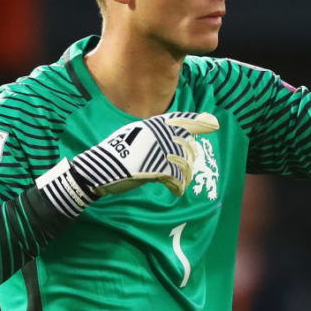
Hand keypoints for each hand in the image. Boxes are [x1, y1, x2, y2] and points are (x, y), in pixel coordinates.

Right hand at [72, 112, 219, 196]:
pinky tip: (177, 190)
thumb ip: (151, 134)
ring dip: (185, 171)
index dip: (196, 122)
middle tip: (192, 162)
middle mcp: (157, 135)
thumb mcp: (132, 135)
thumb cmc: (114, 154)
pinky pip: (175, 177)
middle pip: (185, 143)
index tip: (212, 123)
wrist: (98, 169)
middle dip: (190, 154)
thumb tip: (168, 136)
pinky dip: (177, 185)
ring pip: (182, 161)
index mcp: (151, 125)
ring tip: (183, 179)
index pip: (178, 120)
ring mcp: (156, 150)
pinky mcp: (155, 167)